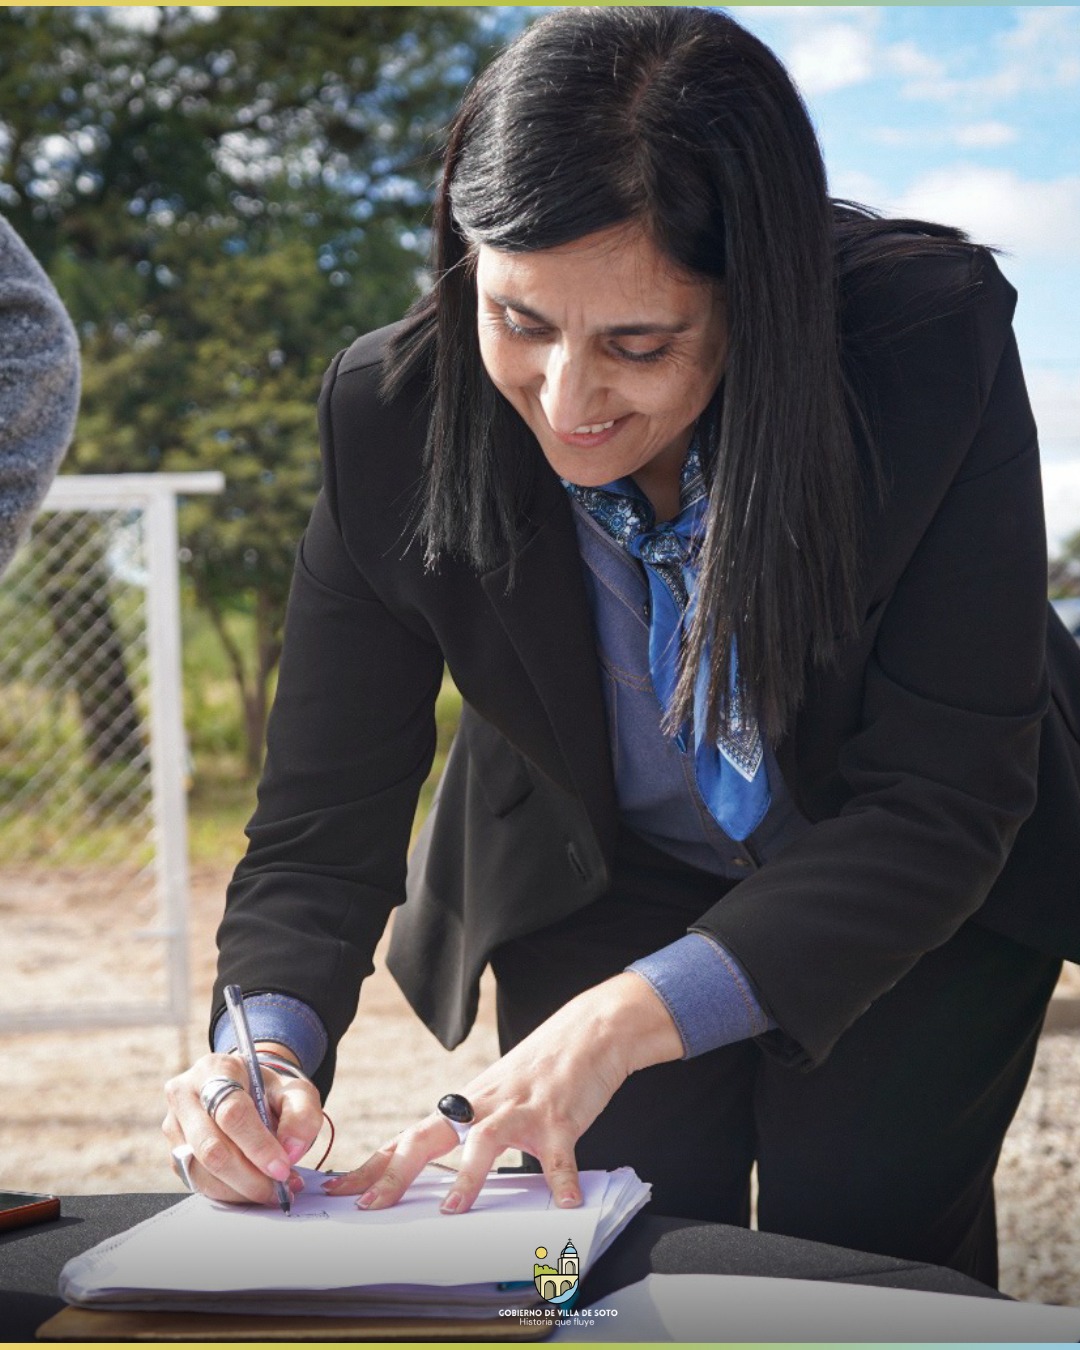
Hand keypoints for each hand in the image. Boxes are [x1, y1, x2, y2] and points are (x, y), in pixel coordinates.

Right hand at [162, 1046, 323, 1204]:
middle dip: (249, 1175)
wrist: (247, 1092)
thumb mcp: (296, 1090)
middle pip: (211, 1147)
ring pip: (203, 1171)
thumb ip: (301, 1115)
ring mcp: (174, 1126)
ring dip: (241, 1188)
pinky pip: (199, 1183)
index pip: (231, 1112)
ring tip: (272, 1188)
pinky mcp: (174, 1154)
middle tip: (280, 1187)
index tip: (282, 1168)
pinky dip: (230, 1193)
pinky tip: (253, 1187)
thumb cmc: (269, 1091)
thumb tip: (290, 1151)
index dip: (258, 1145)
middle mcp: (185, 1095)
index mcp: (215, 1069)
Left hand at [324, 972, 682, 1214]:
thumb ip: (472, 1127)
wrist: (590, 1029)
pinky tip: (564, 1204)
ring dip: (467, 1174)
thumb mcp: (497, 1093)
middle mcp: (486, 1105)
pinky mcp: (559, 1117)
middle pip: (431, 1134)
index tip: (339, 1189)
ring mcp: (522, 1110)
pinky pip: (558, 1155)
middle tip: (371, 1205)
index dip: (375, 1164)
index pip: (409, 1136)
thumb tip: (445, 1170)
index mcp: (467, 1105)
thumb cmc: (541, 1067)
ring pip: (486, 1139)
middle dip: (397, 1171)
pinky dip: (561, 1180)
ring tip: (453, 1209)